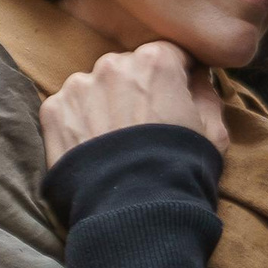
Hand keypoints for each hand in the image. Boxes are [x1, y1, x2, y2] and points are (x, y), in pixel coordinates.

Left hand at [40, 41, 229, 166]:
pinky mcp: (53, 112)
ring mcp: (78, 86)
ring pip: (95, 86)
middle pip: (128, 68)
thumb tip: (197, 78)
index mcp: (156, 60)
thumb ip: (207, 94)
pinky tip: (93, 148)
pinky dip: (79, 123)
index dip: (175, 77)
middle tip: (143, 126)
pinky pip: (68, 108)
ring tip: (114, 141)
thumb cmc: (180, 171)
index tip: (176, 97)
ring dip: (104, 104)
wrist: (134, 212)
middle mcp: (113, 64)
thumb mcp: (214, 133)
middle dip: (136, 89)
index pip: (169, 54)